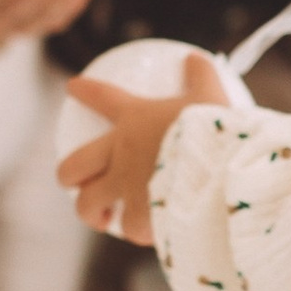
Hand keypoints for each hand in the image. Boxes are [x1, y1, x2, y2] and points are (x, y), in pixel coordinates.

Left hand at [63, 53, 230, 239]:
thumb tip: (196, 56)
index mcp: (135, 119)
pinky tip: (145, 233)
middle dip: (70, 176)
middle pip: (73, 166)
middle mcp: (121, 154)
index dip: (86, 91)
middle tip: (79, 182)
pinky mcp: (139, 215)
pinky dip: (137, 231)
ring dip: (92, 212)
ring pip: (87, 204)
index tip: (72, 87)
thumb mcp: (211, 95)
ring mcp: (125, 187)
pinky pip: (129, 227)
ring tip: (104, 218)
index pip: (103, 98)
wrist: (221, 170)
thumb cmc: (215, 129)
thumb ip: (201, 75)